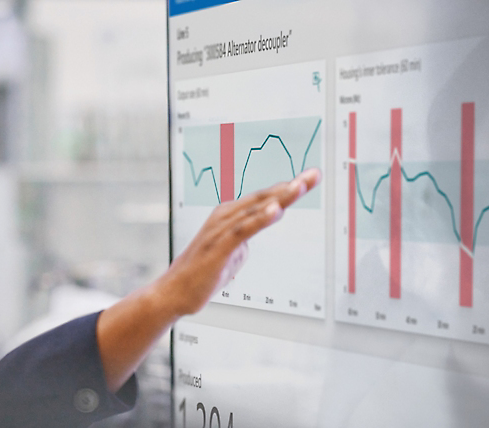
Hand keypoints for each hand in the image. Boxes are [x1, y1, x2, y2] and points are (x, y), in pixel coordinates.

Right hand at [157, 168, 321, 315]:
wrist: (174, 293)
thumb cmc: (200, 275)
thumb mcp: (230, 254)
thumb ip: (242, 243)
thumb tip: (251, 242)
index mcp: (229, 217)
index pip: (264, 198)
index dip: (288, 188)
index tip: (310, 178)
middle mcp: (225, 217)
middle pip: (263, 197)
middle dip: (291, 186)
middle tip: (314, 174)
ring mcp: (220, 230)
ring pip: (255, 209)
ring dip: (279, 197)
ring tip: (300, 186)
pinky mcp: (219, 246)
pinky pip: (243, 230)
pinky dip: (260, 219)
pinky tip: (276, 210)